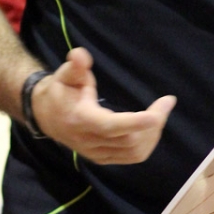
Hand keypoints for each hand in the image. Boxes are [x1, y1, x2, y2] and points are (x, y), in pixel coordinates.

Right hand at [32, 46, 175, 163]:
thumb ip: (75, 66)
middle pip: (129, 140)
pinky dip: (147, 142)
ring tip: (161, 113)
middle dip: (153, 123)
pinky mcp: (104, 158)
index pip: (109, 126)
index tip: (156, 115)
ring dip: (153, 134)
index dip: (134, 122)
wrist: (46, 116)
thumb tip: (80, 55)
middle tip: (167, 102)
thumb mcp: (64, 74)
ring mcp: (97, 153)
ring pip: (134, 152)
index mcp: (80, 120)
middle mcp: (89, 141)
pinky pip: (132, 157)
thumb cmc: (61, 91)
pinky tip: (152, 126)